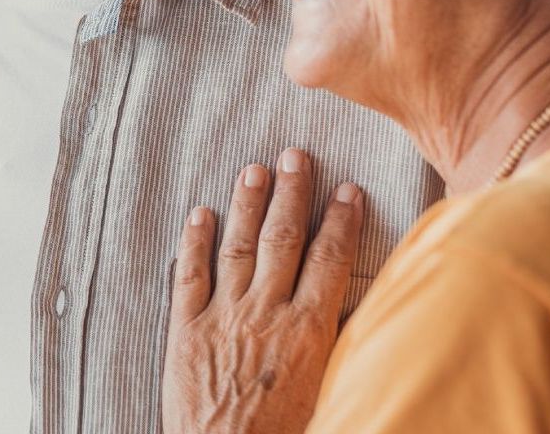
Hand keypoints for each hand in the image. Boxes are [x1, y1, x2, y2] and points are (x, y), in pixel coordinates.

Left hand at [161, 148, 363, 433]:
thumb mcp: (330, 394)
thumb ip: (341, 347)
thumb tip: (363, 309)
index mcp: (307, 331)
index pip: (329, 260)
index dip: (340, 220)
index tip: (347, 189)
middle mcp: (265, 313)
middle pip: (282, 238)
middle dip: (291, 193)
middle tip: (295, 155)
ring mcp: (222, 318)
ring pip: (236, 246)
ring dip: (246, 204)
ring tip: (254, 169)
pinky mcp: (186, 332)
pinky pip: (189, 277)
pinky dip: (194, 243)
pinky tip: (199, 214)